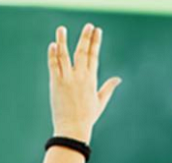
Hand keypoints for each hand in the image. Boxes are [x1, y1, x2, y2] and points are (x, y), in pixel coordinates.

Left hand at [48, 23, 121, 143]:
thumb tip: (118, 79)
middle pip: (83, 52)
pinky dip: (52, 55)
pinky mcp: (56, 84)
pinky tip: (52, 45)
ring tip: (61, 29)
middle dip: (86, 38)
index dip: (95, 42)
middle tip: (89, 25)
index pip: (94, 56)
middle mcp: (80, 77)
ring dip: (62, 41)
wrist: (73, 129)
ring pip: (65, 56)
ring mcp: (68, 79)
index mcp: (91, 80)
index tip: (97, 30)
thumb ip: (108, 88)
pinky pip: (54, 66)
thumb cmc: (87, 117)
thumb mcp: (100, 101)